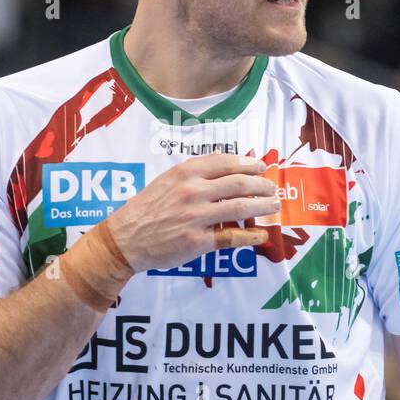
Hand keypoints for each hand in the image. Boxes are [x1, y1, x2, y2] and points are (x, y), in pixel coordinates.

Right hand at [105, 152, 277, 272]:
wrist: (125, 239)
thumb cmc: (146, 208)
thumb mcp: (166, 179)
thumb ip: (194, 170)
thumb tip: (223, 159)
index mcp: (185, 172)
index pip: (226, 162)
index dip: (249, 163)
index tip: (261, 166)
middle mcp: (193, 191)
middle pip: (239, 183)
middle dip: (262, 185)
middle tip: (272, 188)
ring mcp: (196, 216)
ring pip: (240, 207)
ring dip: (262, 206)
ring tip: (273, 206)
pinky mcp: (197, 241)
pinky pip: (231, 236)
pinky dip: (251, 236)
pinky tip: (262, 235)